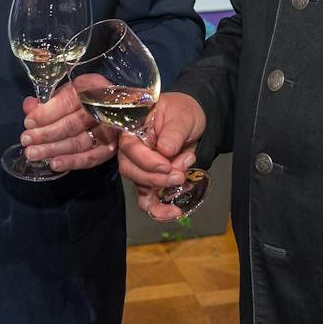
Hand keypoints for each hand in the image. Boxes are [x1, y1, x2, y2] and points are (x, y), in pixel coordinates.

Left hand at [20, 83, 117, 173]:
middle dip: (46, 134)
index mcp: (92, 86)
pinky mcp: (113, 147)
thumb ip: (49, 100)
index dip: (47, 113)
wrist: (120, 106)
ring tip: (33, 154)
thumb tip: (28, 106)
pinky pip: (92, 158)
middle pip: (72, 124)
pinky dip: (73, 162)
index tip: (28, 122)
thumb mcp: (69, 91)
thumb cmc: (88, 97)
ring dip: (54, 149)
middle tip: (26, 140)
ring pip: (79, 142)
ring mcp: (111, 129)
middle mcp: (104, 107)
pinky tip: (54, 164)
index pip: (68, 102)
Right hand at [117, 92, 203, 220]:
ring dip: (160, 188)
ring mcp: (140, 166)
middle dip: (155, 177)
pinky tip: (173, 211)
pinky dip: (159, 209)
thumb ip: (173, 132)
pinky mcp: (151, 180)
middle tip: (179, 174)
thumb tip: (165, 150)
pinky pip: (148, 198)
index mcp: (134, 128)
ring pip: (139, 185)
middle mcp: (132, 149)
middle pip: (131, 169)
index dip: (146, 160)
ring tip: (182, 179)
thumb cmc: (183, 112)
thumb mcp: (182, 116)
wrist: (192, 121)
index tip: (166, 165)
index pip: (130, 148)